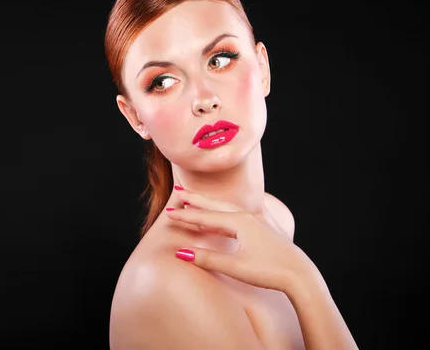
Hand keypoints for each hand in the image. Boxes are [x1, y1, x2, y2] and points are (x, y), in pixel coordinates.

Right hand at [166, 187, 314, 293]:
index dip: (186, 215)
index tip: (168, 213)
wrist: (301, 276)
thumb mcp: (235, 267)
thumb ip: (208, 258)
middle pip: (215, 205)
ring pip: (226, 209)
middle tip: (178, 193)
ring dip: (209, 206)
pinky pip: (236, 217)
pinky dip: (222, 215)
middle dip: (196, 200)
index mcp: (240, 222)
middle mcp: (248, 217)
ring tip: (194, 203)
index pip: (206, 216)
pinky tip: (219, 219)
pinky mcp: (263, 229)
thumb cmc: (270, 271)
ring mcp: (257, 221)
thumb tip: (182, 252)